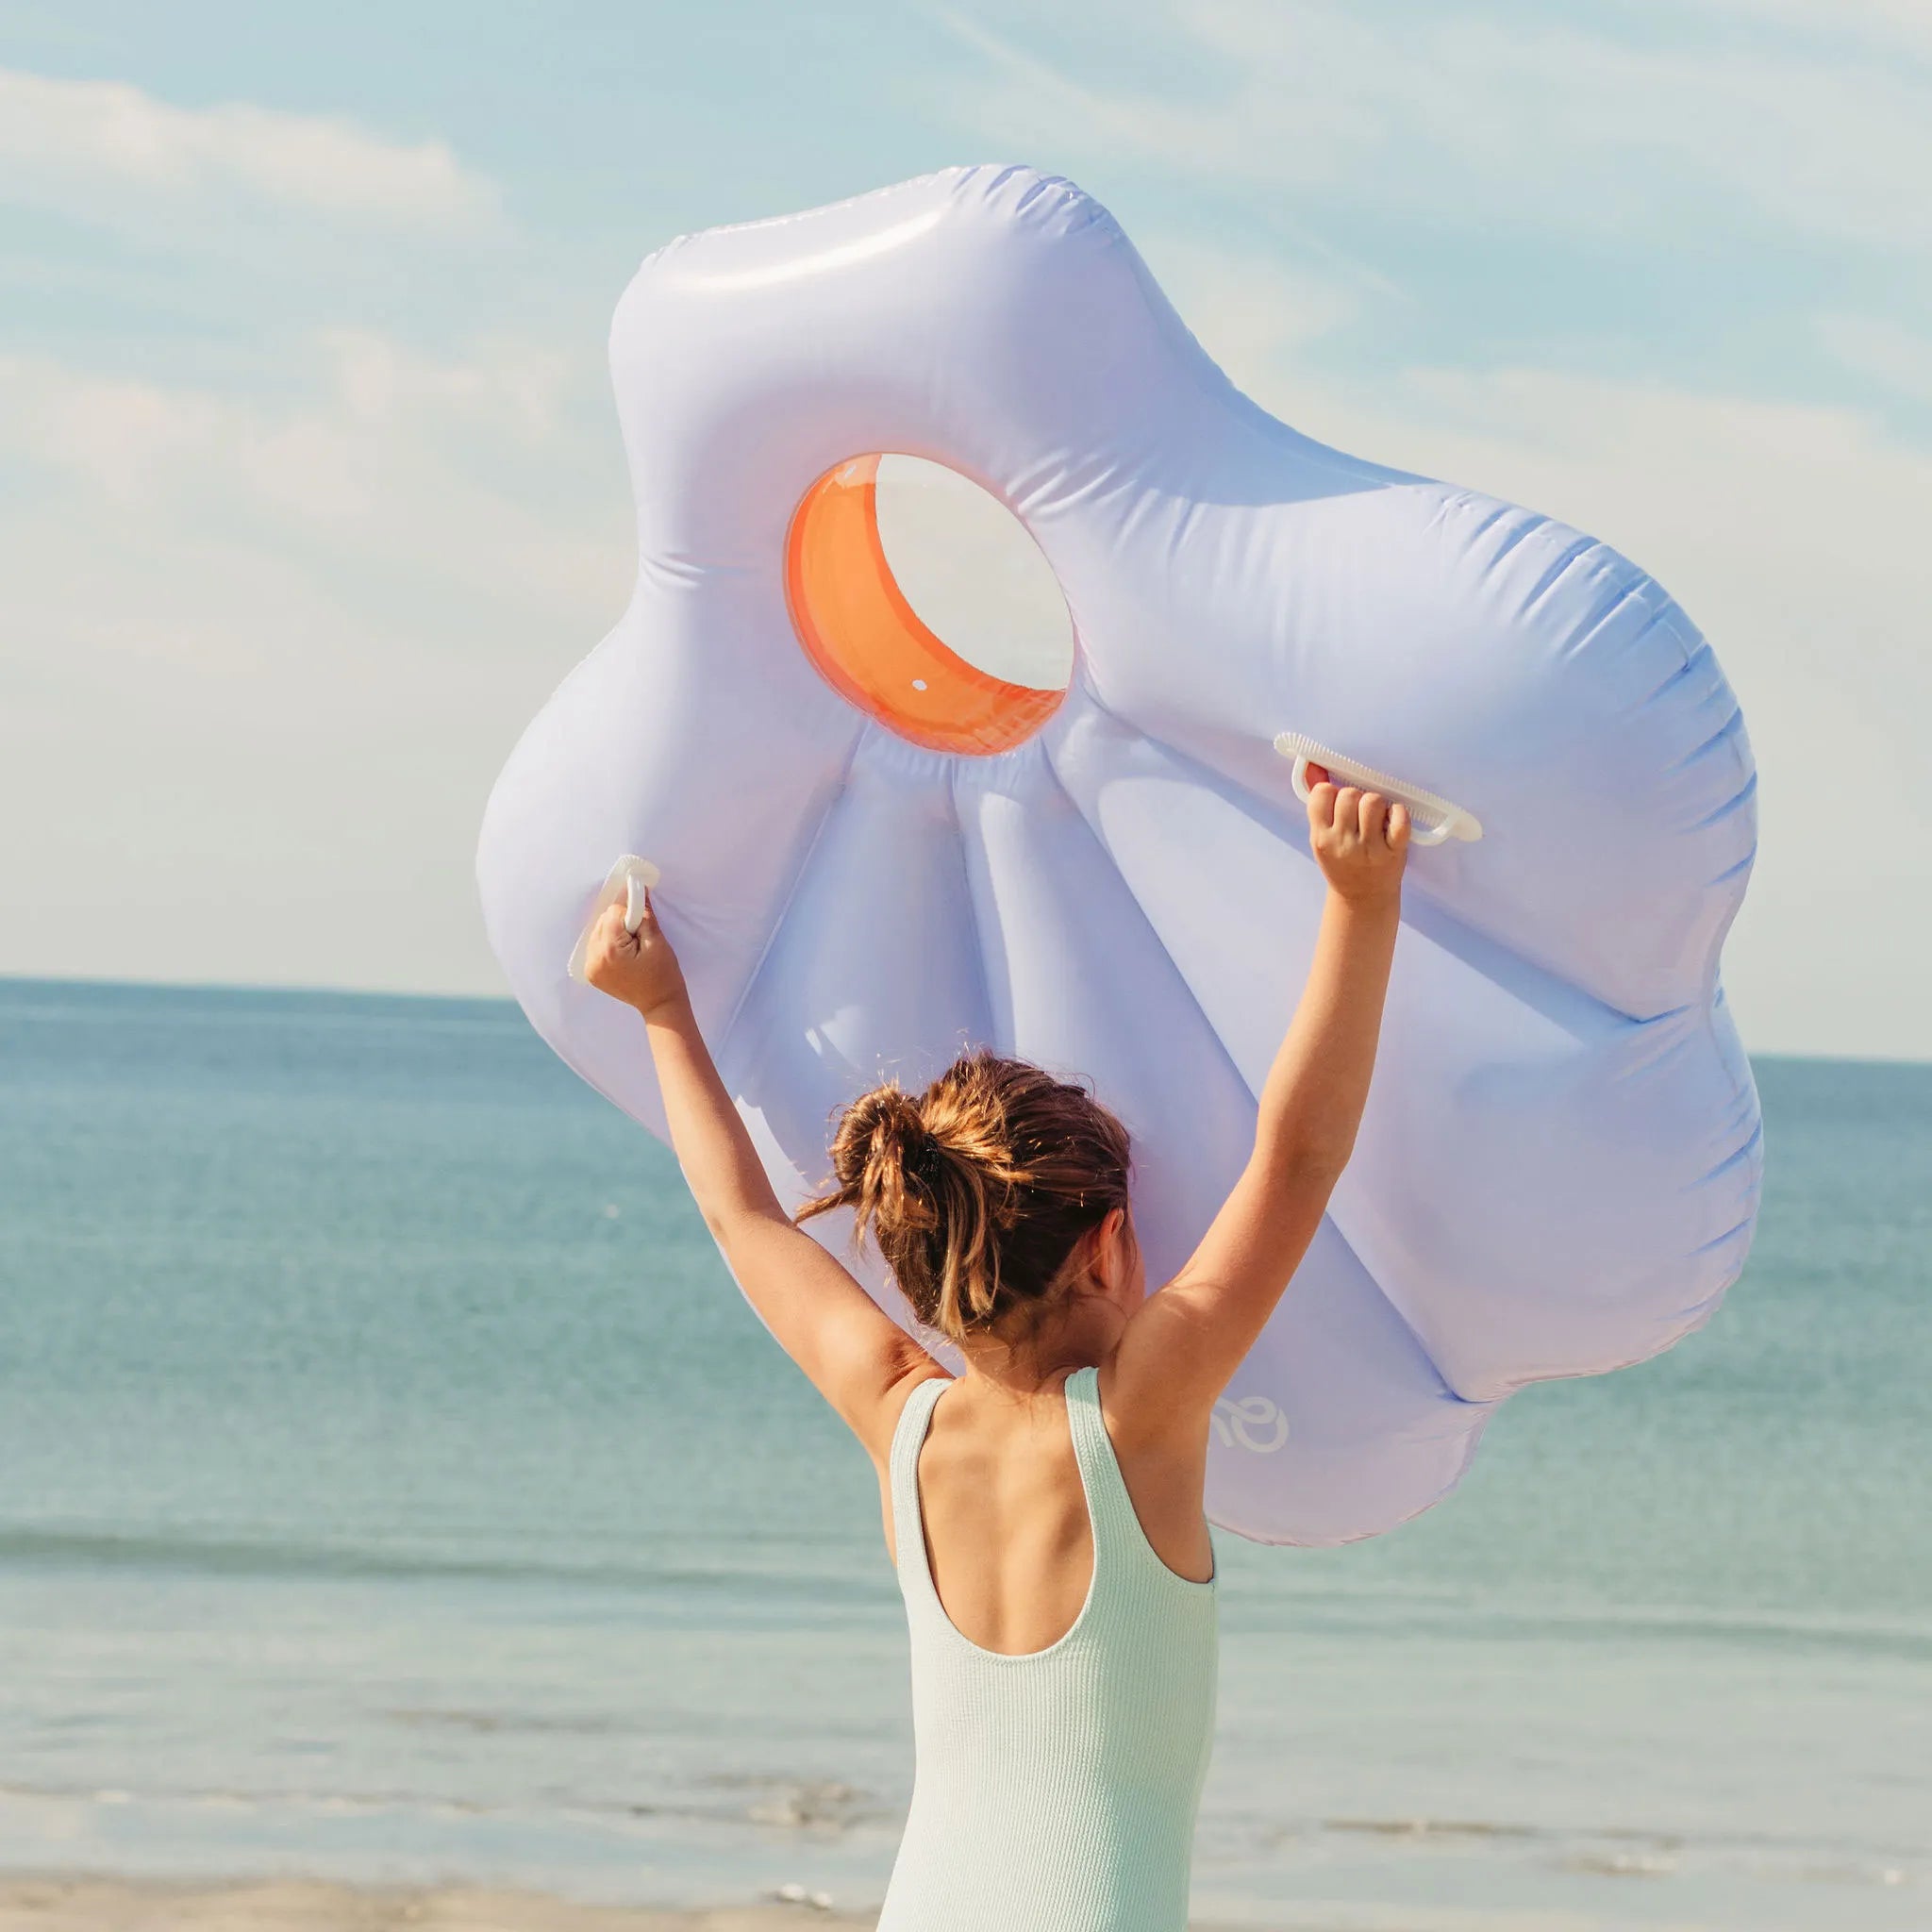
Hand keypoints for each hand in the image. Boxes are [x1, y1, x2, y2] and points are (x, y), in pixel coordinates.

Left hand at [583, 887, 688, 1016]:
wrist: (660, 1004)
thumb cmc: (663, 974)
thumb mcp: (657, 941)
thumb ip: (644, 914)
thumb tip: (637, 889)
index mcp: (610, 950)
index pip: (613, 913)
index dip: (631, 915)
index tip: (643, 929)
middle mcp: (594, 958)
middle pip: (603, 921)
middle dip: (621, 924)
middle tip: (638, 941)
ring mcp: (590, 967)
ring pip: (598, 932)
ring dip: (613, 933)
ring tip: (631, 950)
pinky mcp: (591, 973)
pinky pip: (596, 946)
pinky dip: (608, 945)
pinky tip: (622, 956)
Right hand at [1303, 764, 1409, 905]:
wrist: (1362, 898)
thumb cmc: (1341, 863)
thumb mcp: (1322, 838)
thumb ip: (1319, 804)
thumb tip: (1313, 764)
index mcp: (1321, 837)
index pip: (1322, 794)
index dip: (1332, 792)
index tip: (1337, 804)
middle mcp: (1343, 843)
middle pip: (1349, 795)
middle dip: (1356, 797)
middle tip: (1359, 813)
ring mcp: (1369, 848)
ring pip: (1373, 801)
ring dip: (1377, 804)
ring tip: (1376, 817)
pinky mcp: (1394, 852)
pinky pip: (1400, 820)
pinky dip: (1399, 814)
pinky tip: (1394, 820)